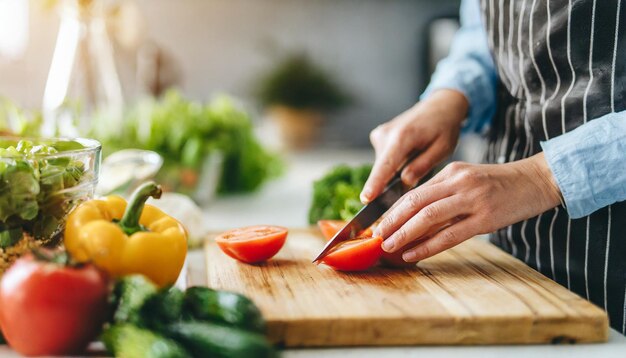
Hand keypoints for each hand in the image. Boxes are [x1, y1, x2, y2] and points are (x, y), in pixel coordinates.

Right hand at [360, 89, 468, 202]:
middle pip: (383, 170)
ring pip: (384, 166)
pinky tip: (410, 153)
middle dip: (394, 181)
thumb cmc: (444, 127)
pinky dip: (395, 163)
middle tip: (417, 175)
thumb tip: (404, 181)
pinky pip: (384, 159)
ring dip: (397, 170)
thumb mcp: (442, 149)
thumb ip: (423, 166)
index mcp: (402, 137)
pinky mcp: (378, 136)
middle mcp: (386, 134)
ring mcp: (380, 134)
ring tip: (418, 156)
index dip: (375, 184)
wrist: (439, 106)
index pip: (385, 165)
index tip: (366, 199)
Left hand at [375, 153, 562, 261]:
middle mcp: (458, 182)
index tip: (378, 224)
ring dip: (404, 233)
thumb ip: (444, 193)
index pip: (414, 192)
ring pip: (428, 217)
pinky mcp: (486, 218)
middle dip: (392, 221)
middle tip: (376, 237)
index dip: (393, 210)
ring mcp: (472, 199)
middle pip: (415, 202)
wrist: (538, 180)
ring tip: (388, 246)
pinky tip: (413, 254)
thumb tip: (416, 218)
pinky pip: (450, 235)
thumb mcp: (469, 180)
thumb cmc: (501, 184)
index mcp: (451, 172)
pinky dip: (428, 245)